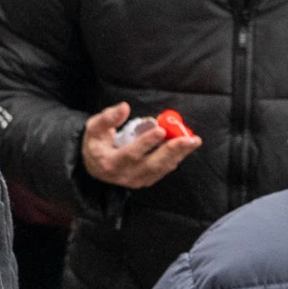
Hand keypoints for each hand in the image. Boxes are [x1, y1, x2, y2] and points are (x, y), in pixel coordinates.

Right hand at [80, 102, 202, 190]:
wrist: (95, 166)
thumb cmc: (96, 143)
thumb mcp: (94, 127)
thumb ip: (108, 118)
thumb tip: (124, 107)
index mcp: (110, 163)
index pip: (131, 153)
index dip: (146, 142)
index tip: (160, 129)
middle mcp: (125, 175)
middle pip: (152, 165)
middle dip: (172, 150)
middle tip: (189, 138)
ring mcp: (137, 180)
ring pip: (161, 169)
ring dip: (179, 154)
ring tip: (193, 141)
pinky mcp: (146, 181)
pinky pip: (163, 170)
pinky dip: (175, 158)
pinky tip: (185, 148)